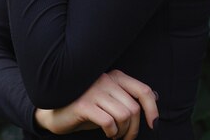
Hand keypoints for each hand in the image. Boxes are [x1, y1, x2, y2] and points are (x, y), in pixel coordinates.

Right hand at [34, 69, 158, 138]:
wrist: (56, 110)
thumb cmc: (86, 106)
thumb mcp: (109, 99)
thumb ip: (128, 95)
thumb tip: (154, 96)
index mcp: (114, 76)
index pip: (142, 90)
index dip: (153, 109)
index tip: (153, 124)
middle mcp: (105, 80)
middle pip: (134, 108)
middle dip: (134, 129)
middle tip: (126, 137)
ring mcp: (94, 91)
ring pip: (124, 115)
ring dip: (123, 132)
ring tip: (115, 135)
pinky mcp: (84, 104)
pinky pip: (109, 121)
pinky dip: (112, 132)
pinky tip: (107, 133)